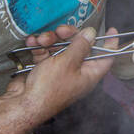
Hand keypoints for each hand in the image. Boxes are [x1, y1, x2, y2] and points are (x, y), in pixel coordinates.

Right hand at [2, 24, 118, 122]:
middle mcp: (76, 72)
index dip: (109, 44)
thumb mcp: (67, 63)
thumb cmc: (48, 89)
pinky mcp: (44, 69)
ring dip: (50, 40)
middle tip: (61, 31)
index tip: (111, 31)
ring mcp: (60, 70)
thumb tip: (91, 33)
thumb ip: (80, 46)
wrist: (22, 103)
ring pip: (60, 47)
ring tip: (42, 40)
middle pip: (79, 47)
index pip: (105, 57)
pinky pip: (45, 52)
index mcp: (89, 74)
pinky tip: (32, 43)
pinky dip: (39, 47)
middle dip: (69, 35)